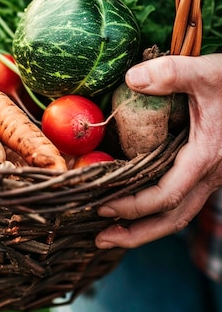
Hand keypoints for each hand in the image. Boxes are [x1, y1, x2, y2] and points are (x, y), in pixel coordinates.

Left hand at [95, 53, 221, 249]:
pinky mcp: (211, 165)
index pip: (166, 196)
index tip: (102, 207)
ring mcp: (214, 172)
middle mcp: (212, 172)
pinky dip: (160, 205)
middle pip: (174, 218)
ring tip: (115, 231)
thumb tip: (132, 79)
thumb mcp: (206, 72)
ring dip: (148, 225)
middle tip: (101, 239)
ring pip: (182, 210)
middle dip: (136, 233)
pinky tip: (140, 197)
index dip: (133, 206)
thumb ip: (170, 73)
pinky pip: (185, 195)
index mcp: (206, 157)